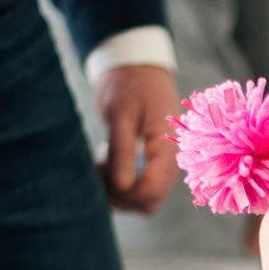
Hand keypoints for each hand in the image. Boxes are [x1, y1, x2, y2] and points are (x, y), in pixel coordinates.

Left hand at [95, 61, 180, 214]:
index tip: (101, 170)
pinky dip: (118, 186)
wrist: (138, 68)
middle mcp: (170, 162)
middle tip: (98, 167)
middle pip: (148, 201)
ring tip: (100, 163)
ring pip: (142, 200)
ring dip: (117, 191)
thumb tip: (122, 186)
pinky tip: (106, 164)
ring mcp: (161, 166)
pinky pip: (138, 190)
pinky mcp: (152, 166)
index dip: (124, 190)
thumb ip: (122, 150)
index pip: (152, 189)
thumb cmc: (129, 84)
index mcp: (167, 147)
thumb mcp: (121, 112)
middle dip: (119, 193)